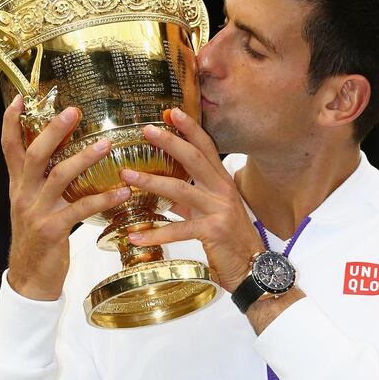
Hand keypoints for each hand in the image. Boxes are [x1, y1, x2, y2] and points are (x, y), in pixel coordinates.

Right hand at [2, 95, 131, 299]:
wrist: (29, 279)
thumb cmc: (39, 237)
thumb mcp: (33, 205)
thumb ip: (44, 181)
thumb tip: (66, 153)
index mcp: (18, 185)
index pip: (9, 147)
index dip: (11, 122)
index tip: (19, 98)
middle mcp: (23, 194)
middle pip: (35, 155)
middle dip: (53, 131)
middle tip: (74, 110)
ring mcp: (36, 212)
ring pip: (58, 177)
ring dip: (84, 159)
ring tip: (107, 145)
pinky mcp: (52, 230)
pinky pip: (81, 210)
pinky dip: (104, 199)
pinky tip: (124, 191)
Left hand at [123, 108, 264, 292]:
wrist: (251, 267)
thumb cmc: (230, 239)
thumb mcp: (209, 213)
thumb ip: (188, 200)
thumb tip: (162, 191)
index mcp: (222, 182)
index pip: (207, 147)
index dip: (190, 128)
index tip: (172, 112)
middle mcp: (223, 190)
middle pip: (195, 158)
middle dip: (170, 142)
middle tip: (147, 129)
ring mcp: (219, 209)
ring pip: (181, 189)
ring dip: (151, 181)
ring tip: (127, 176)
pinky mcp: (213, 231)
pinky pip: (179, 229)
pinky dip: (155, 233)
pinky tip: (135, 237)